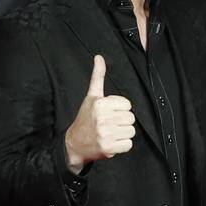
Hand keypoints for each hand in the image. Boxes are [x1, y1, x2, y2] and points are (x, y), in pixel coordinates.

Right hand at [64, 55, 135, 171]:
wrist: (74, 143)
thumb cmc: (85, 118)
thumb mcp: (91, 96)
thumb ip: (97, 77)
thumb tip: (99, 57)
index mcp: (100, 103)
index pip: (127, 104)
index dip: (120, 109)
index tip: (109, 113)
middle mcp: (103, 118)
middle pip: (131, 118)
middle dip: (122, 121)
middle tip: (110, 124)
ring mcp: (106, 134)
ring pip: (131, 131)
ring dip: (123, 134)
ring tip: (111, 133)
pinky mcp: (109, 148)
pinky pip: (128, 145)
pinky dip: (122, 146)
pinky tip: (112, 142)